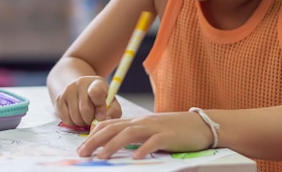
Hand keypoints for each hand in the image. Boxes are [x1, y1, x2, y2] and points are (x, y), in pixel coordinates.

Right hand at [53, 76, 121, 126]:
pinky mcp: (59, 99)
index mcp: (97, 82)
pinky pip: (66, 119)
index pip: (96, 93)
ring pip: (75, 116)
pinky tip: (77, 116)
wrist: (81, 90)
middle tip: (93, 119)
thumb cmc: (100, 100)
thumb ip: (113, 111)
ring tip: (85, 118)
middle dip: (90, 120)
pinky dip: (73, 123)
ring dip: (82, 123)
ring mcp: (68, 90)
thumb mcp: (111, 103)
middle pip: (85, 110)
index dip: (100, 108)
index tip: (102, 115)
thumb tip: (103, 118)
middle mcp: (81, 82)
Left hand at [77, 112, 213, 158]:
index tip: (81, 147)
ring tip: (101, 157)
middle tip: (82, 153)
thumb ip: (134, 135)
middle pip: (114, 128)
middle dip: (95, 141)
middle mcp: (142, 122)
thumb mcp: (150, 130)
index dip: (93, 135)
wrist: (201, 125)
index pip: (109, 125)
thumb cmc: (174, 130)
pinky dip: (143, 149)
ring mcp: (155, 128)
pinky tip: (135, 158)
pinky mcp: (169, 136)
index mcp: (137, 122)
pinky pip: (154, 142)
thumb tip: (115, 144)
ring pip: (129, 134)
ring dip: (113, 145)